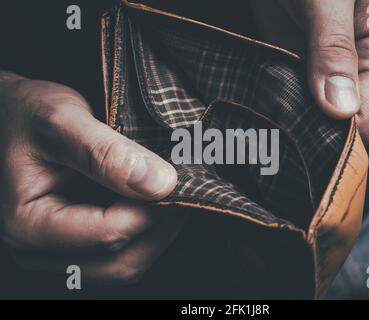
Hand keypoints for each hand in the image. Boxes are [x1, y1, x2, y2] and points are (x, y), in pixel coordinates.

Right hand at [0, 73, 180, 283]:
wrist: (8, 117)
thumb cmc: (22, 114)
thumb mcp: (60, 120)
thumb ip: (106, 153)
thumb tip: (160, 184)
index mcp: (28, 225)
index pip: (108, 234)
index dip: (151, 211)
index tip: (178, 182)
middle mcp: (39, 250)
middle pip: (120, 264)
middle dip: (161, 229)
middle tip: (185, 193)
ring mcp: (58, 252)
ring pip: (124, 266)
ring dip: (156, 234)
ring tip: (172, 197)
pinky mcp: (74, 245)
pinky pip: (119, 254)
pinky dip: (144, 233)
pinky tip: (154, 204)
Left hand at [252, 0, 368, 142]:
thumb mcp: (325, 0)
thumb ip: (334, 49)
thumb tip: (342, 110)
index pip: (366, 118)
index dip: (341, 141)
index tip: (308, 156)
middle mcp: (350, 68)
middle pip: (339, 123)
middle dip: (313, 138)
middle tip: (278, 152)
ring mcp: (320, 68)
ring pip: (312, 114)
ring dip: (290, 126)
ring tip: (264, 140)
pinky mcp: (293, 63)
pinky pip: (288, 96)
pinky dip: (275, 107)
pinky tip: (258, 118)